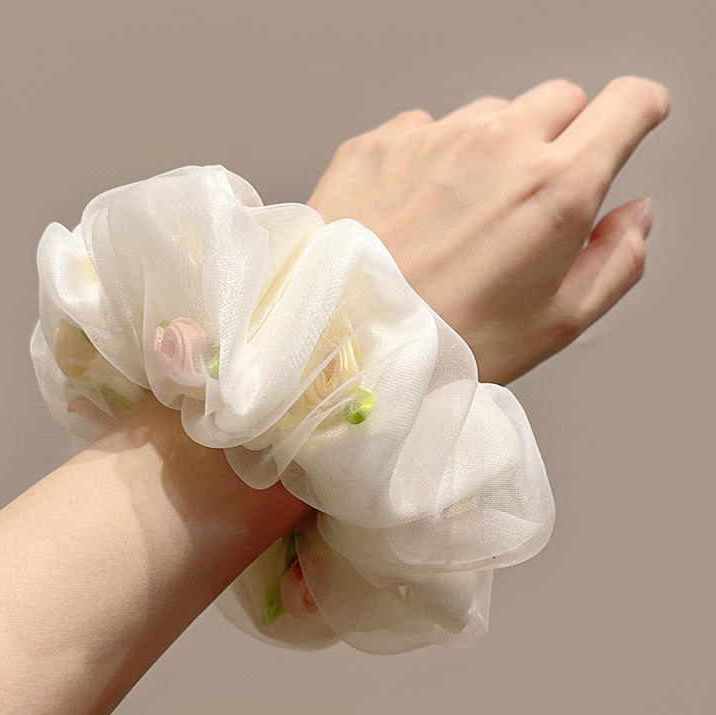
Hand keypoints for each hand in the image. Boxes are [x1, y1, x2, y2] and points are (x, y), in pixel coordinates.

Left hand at [306, 76, 670, 383]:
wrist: (342, 347)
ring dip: (490, 152)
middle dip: (562, 138)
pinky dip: (430, 161)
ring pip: (488, 115)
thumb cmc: (445, 346)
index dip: (638, 114)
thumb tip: (634, 218)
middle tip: (531, 199)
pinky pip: (424, 131)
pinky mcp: (377, 144)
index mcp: (552, 188)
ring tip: (459, 221)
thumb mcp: (554, 324)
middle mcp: (494, 146)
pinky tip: (412, 216)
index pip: (627, 104)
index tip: (630, 125)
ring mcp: (431, 138)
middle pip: (559, 101)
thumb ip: (615, 261)